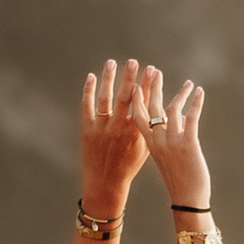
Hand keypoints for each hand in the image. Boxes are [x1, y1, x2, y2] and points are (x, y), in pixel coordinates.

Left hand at [79, 57, 159, 215]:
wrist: (106, 183)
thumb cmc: (128, 166)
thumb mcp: (144, 148)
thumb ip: (148, 127)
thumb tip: (156, 106)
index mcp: (136, 132)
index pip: (144, 103)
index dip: (148, 85)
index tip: (152, 69)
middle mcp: (119, 128)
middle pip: (125, 97)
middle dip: (130, 77)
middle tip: (133, 61)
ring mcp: (102, 128)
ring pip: (106, 98)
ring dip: (109, 78)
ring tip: (112, 62)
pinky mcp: (87, 129)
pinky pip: (87, 105)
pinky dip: (89, 90)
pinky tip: (92, 76)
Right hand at [143, 75, 210, 216]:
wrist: (187, 198)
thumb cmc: (177, 180)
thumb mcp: (164, 158)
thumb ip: (161, 142)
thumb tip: (165, 127)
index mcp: (149, 143)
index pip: (138, 115)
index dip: (138, 97)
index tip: (138, 82)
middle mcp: (158, 140)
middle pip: (152, 107)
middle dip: (153, 87)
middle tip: (154, 70)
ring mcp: (172, 141)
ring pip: (173, 109)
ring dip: (181, 93)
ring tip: (188, 83)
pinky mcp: (188, 143)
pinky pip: (192, 117)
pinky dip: (196, 102)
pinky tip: (200, 92)